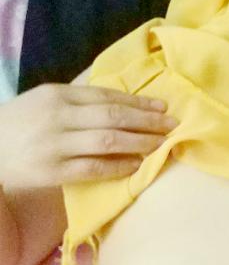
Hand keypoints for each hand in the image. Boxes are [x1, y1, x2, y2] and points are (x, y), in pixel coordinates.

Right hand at [0, 84, 177, 187]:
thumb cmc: (19, 125)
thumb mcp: (43, 100)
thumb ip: (77, 97)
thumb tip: (122, 98)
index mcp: (57, 94)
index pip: (107, 96)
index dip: (138, 102)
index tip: (162, 107)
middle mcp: (58, 116)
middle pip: (113, 116)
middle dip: (147, 121)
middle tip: (172, 125)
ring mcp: (54, 144)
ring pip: (107, 141)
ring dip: (140, 142)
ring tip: (161, 144)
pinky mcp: (52, 171)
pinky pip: (93, 168)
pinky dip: (118, 166)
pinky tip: (137, 165)